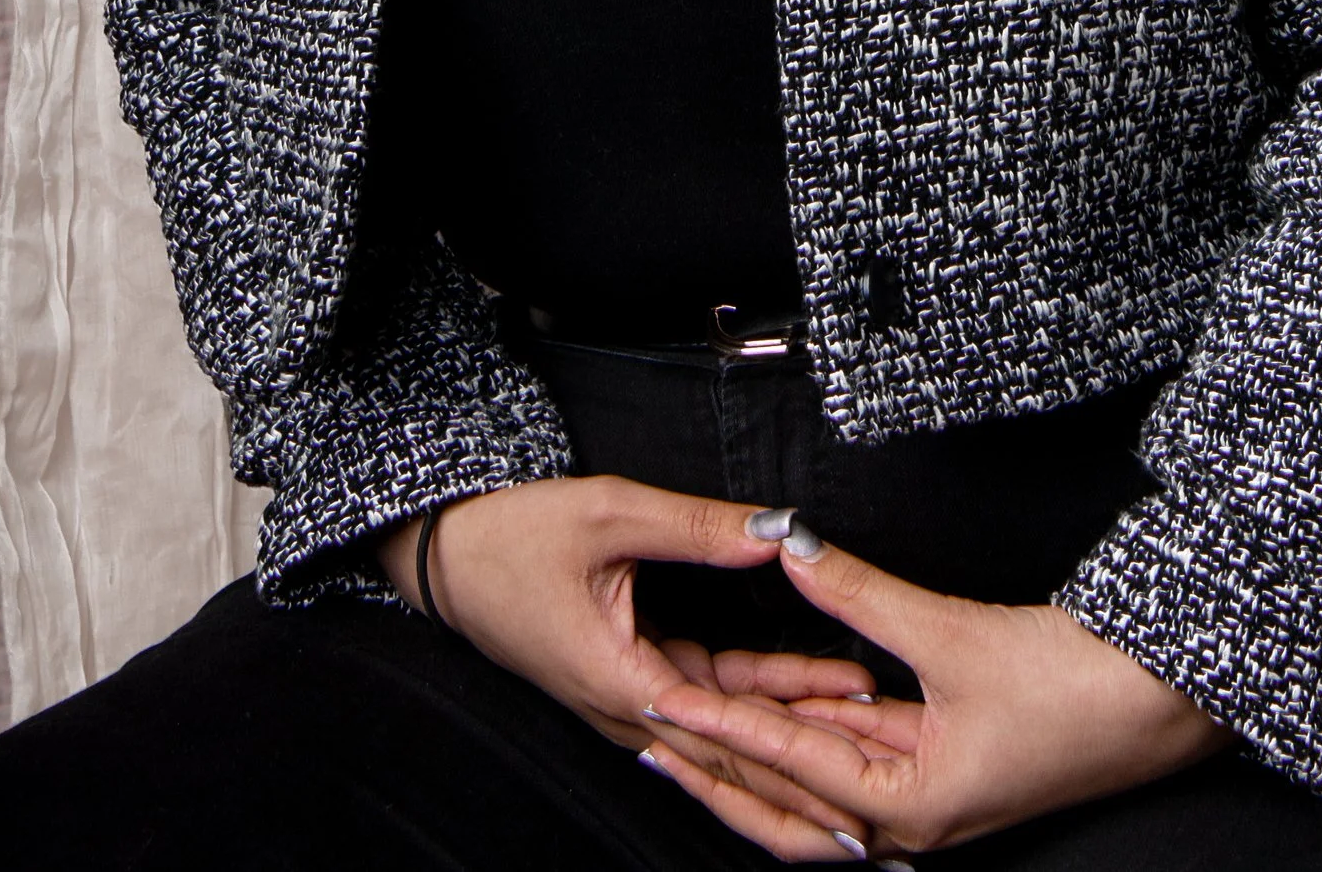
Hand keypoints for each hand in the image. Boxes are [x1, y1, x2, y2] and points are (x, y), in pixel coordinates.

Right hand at [378, 482, 879, 854]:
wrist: (449, 553)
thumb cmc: (515, 535)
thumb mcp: (609, 514)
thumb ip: (696, 528)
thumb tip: (774, 533)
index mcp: (622, 683)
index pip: (723, 738)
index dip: (791, 765)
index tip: (849, 796)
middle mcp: (629, 708)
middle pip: (732, 755)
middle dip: (804, 778)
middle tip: (872, 809)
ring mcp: (630, 697)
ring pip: (725, 728)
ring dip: (791, 734)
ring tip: (861, 736)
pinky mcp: (632, 676)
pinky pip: (706, 696)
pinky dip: (757, 695)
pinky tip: (807, 691)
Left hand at [637, 519, 1228, 855]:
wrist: (1158, 700)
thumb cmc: (1071, 689)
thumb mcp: (955, 636)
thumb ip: (863, 594)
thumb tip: (794, 551)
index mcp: (908, 810)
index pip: (788, 765)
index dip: (720, 725)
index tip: (662, 696)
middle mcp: (909, 822)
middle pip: (788, 800)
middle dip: (719, 759)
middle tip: (653, 719)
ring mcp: (926, 799)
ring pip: (818, 778)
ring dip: (761, 741)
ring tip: (695, 702)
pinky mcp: (943, 767)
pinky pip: (858, 754)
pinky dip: (813, 726)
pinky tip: (779, 690)